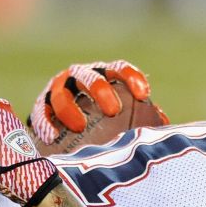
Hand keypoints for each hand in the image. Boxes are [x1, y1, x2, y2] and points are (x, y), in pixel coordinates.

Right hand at [29, 60, 152, 143]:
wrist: (66, 128)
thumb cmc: (106, 123)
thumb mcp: (124, 117)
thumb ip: (142, 118)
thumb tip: (163, 128)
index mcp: (104, 76)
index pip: (119, 69)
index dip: (131, 77)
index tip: (143, 94)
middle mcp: (81, 77)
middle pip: (90, 77)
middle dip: (100, 90)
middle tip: (112, 110)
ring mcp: (59, 89)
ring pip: (62, 92)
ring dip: (69, 108)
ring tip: (78, 126)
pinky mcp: (42, 104)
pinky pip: (41, 111)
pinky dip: (45, 122)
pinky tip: (51, 136)